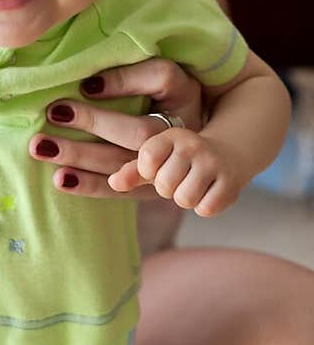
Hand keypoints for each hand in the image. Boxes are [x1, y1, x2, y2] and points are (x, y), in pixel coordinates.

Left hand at [28, 0, 204, 199]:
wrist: (200, 129)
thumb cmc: (168, 69)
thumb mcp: (171, 38)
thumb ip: (169, 2)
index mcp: (185, 83)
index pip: (163, 79)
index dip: (126, 80)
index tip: (88, 80)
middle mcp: (181, 122)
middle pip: (142, 127)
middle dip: (95, 122)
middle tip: (53, 111)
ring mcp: (168, 157)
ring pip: (126, 161)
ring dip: (81, 156)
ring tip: (39, 146)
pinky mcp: (152, 182)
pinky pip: (121, 189)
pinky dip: (89, 187)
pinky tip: (58, 181)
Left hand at [106, 127, 242, 214]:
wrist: (227, 154)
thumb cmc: (180, 160)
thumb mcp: (155, 160)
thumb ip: (132, 171)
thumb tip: (113, 183)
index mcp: (170, 136)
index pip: (147, 160)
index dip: (148, 172)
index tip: (158, 168)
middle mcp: (193, 145)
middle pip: (164, 185)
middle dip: (168, 189)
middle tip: (179, 178)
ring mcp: (214, 163)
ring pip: (185, 199)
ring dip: (186, 198)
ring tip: (192, 185)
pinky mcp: (231, 183)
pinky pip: (206, 208)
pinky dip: (204, 206)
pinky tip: (208, 191)